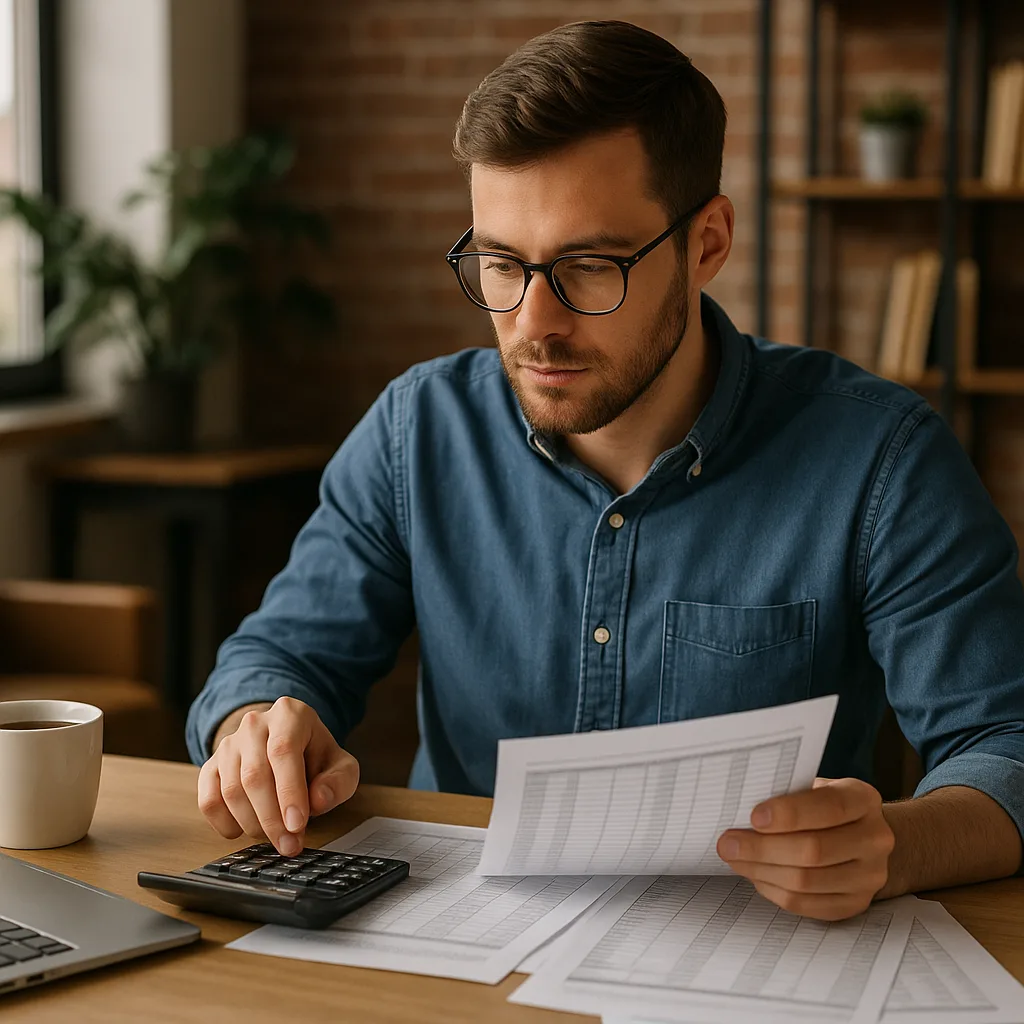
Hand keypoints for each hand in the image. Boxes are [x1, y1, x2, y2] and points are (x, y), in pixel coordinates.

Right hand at [197, 696, 358, 855]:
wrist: (285, 747)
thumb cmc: (315, 758)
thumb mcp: (340, 765)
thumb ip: (338, 782)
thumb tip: (318, 800)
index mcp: (290, 714)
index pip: (284, 751)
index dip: (289, 791)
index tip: (297, 825)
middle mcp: (254, 724)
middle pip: (255, 775)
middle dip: (272, 818)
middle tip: (289, 845)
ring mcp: (229, 744)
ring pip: (231, 790)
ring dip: (253, 824)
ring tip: (275, 837)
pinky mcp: (211, 766)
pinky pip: (209, 800)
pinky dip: (225, 823)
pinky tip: (245, 830)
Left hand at [716, 777, 894, 920]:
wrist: (861, 836)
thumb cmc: (822, 806)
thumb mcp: (813, 788)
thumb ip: (786, 793)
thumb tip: (739, 807)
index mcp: (863, 799)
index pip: (829, 806)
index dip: (789, 813)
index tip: (753, 817)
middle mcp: (875, 838)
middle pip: (814, 850)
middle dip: (763, 847)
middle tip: (727, 843)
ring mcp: (869, 875)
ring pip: (807, 881)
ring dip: (762, 871)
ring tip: (734, 859)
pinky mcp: (855, 903)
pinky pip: (807, 904)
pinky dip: (773, 890)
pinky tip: (755, 875)